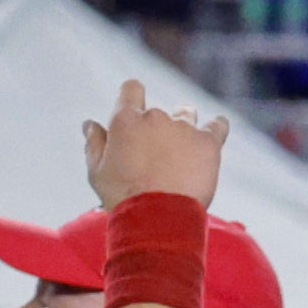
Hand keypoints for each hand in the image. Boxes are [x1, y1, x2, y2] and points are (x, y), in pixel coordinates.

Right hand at [80, 76, 228, 207]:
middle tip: (154, 157)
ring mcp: (184, 128)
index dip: (132, 97)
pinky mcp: (208, 142)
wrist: (157, 218)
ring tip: (181, 153)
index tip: (135, 110)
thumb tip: (89, 124)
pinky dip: (215, 128)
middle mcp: (155, 117)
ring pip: (186, 115)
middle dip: (155, 129)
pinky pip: (218, 125)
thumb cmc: (122, 197)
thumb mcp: (97, 172)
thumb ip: (95, 144)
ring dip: (183, 127)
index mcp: (125, 121)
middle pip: (158, 112)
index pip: (131, 89)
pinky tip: (213, 135)